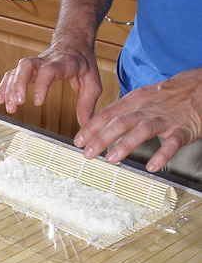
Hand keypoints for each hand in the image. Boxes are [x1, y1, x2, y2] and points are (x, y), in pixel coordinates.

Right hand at [0, 36, 101, 125]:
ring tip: (11, 108)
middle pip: (27, 65)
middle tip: (18, 103)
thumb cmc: (83, 63)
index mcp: (64, 63)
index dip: (41, 85)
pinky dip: (4, 85)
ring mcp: (35, 63)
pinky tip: (1, 100)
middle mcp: (46, 61)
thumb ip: (88, 103)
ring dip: (10, 88)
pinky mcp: (27, 68)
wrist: (74, 43)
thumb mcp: (93, 82)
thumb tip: (85, 124)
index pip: (50, 70)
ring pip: (17, 69)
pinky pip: (12, 73)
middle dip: (19, 83)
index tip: (38, 102)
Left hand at [74, 69, 201, 171]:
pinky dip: (163, 154)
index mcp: (136, 99)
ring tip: (110, 159)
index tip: (78, 140)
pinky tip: (152, 167)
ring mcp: (167, 118)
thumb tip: (99, 125)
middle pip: (121, 122)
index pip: (108, 113)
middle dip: (101, 138)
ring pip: (143, 130)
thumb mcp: (143, 97)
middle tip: (87, 153)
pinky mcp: (184, 128)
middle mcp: (148, 108)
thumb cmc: (170, 95)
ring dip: (125, 145)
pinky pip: (173, 142)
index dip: (91, 127)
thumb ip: (123, 111)